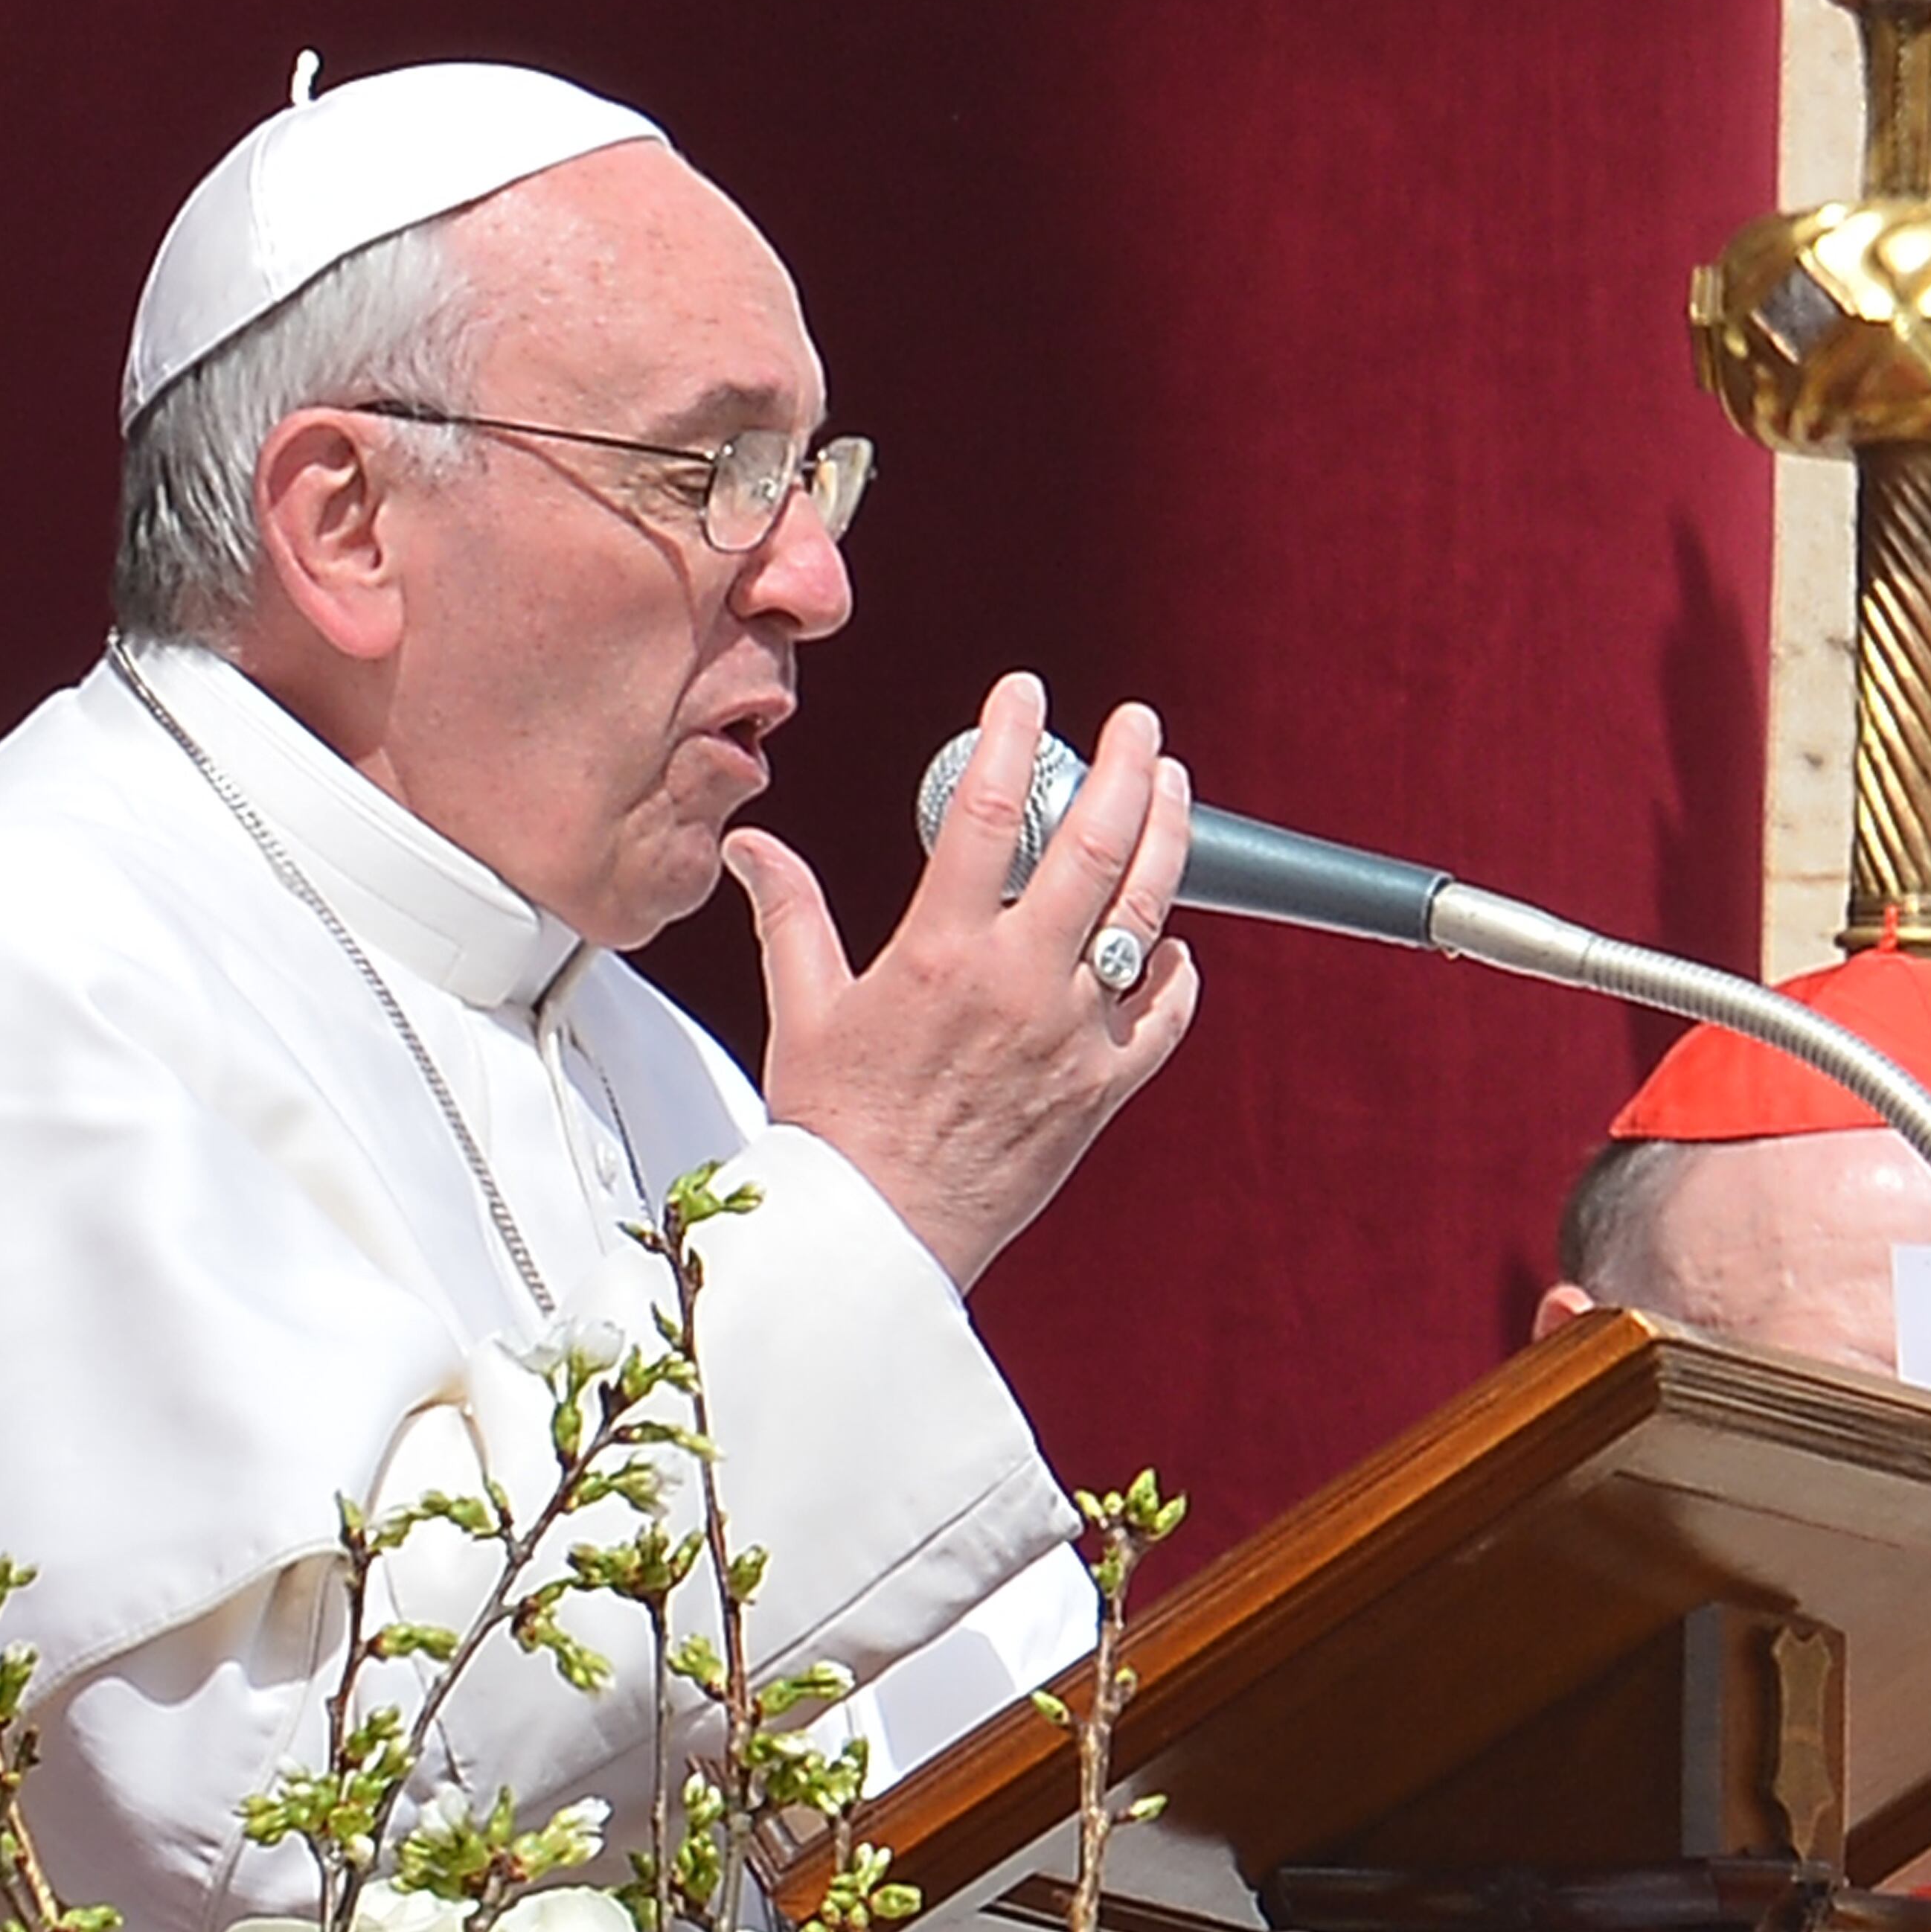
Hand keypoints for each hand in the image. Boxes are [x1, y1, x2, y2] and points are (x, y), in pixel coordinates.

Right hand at [722, 673, 1197, 1288]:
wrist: (876, 1236)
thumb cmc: (836, 1130)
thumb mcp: (804, 1011)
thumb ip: (790, 915)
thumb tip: (753, 846)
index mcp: (940, 952)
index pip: (988, 812)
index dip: (1014, 738)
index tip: (1027, 695)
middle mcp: (1017, 983)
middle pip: (1093, 844)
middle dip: (1126, 768)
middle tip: (1138, 724)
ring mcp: (1071, 1034)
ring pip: (1144, 913)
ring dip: (1168, 839)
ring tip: (1175, 788)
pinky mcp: (1104, 1087)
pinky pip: (1163, 1015)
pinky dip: (1176, 971)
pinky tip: (1175, 940)